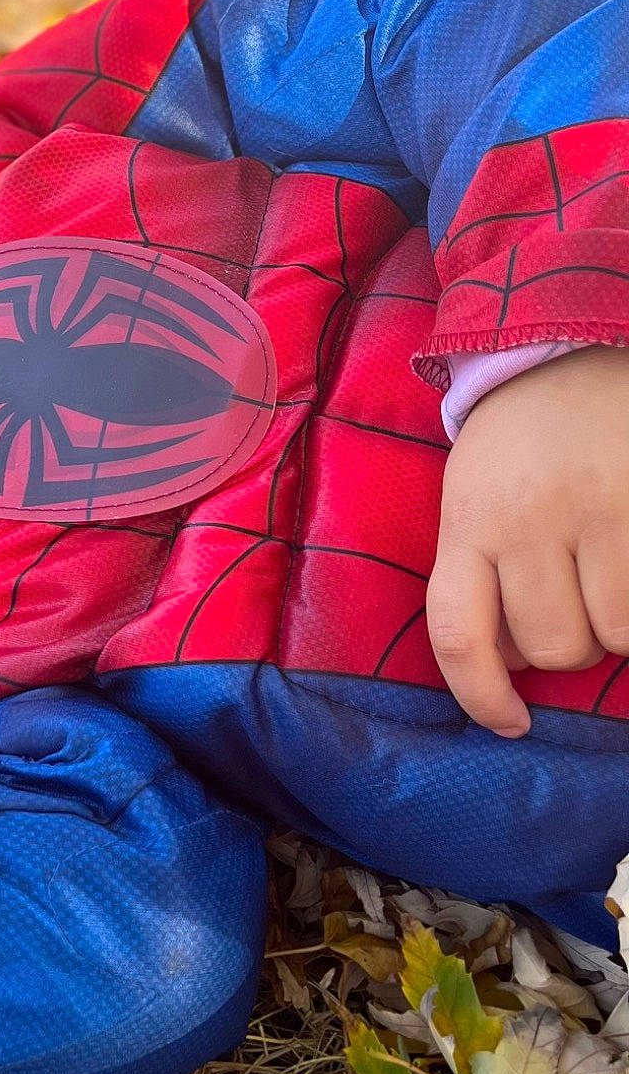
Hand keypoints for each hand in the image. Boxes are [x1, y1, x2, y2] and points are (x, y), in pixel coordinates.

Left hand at [428, 345, 628, 735]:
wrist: (576, 349)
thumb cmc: (522, 444)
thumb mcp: (475, 497)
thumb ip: (483, 574)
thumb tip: (514, 668)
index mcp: (470, 520)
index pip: (460, 634)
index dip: (482, 695)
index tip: (510, 723)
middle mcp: (530, 517)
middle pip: (554, 646)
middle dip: (569, 646)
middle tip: (576, 599)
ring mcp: (602, 509)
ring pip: (617, 635)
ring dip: (620, 627)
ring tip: (610, 576)